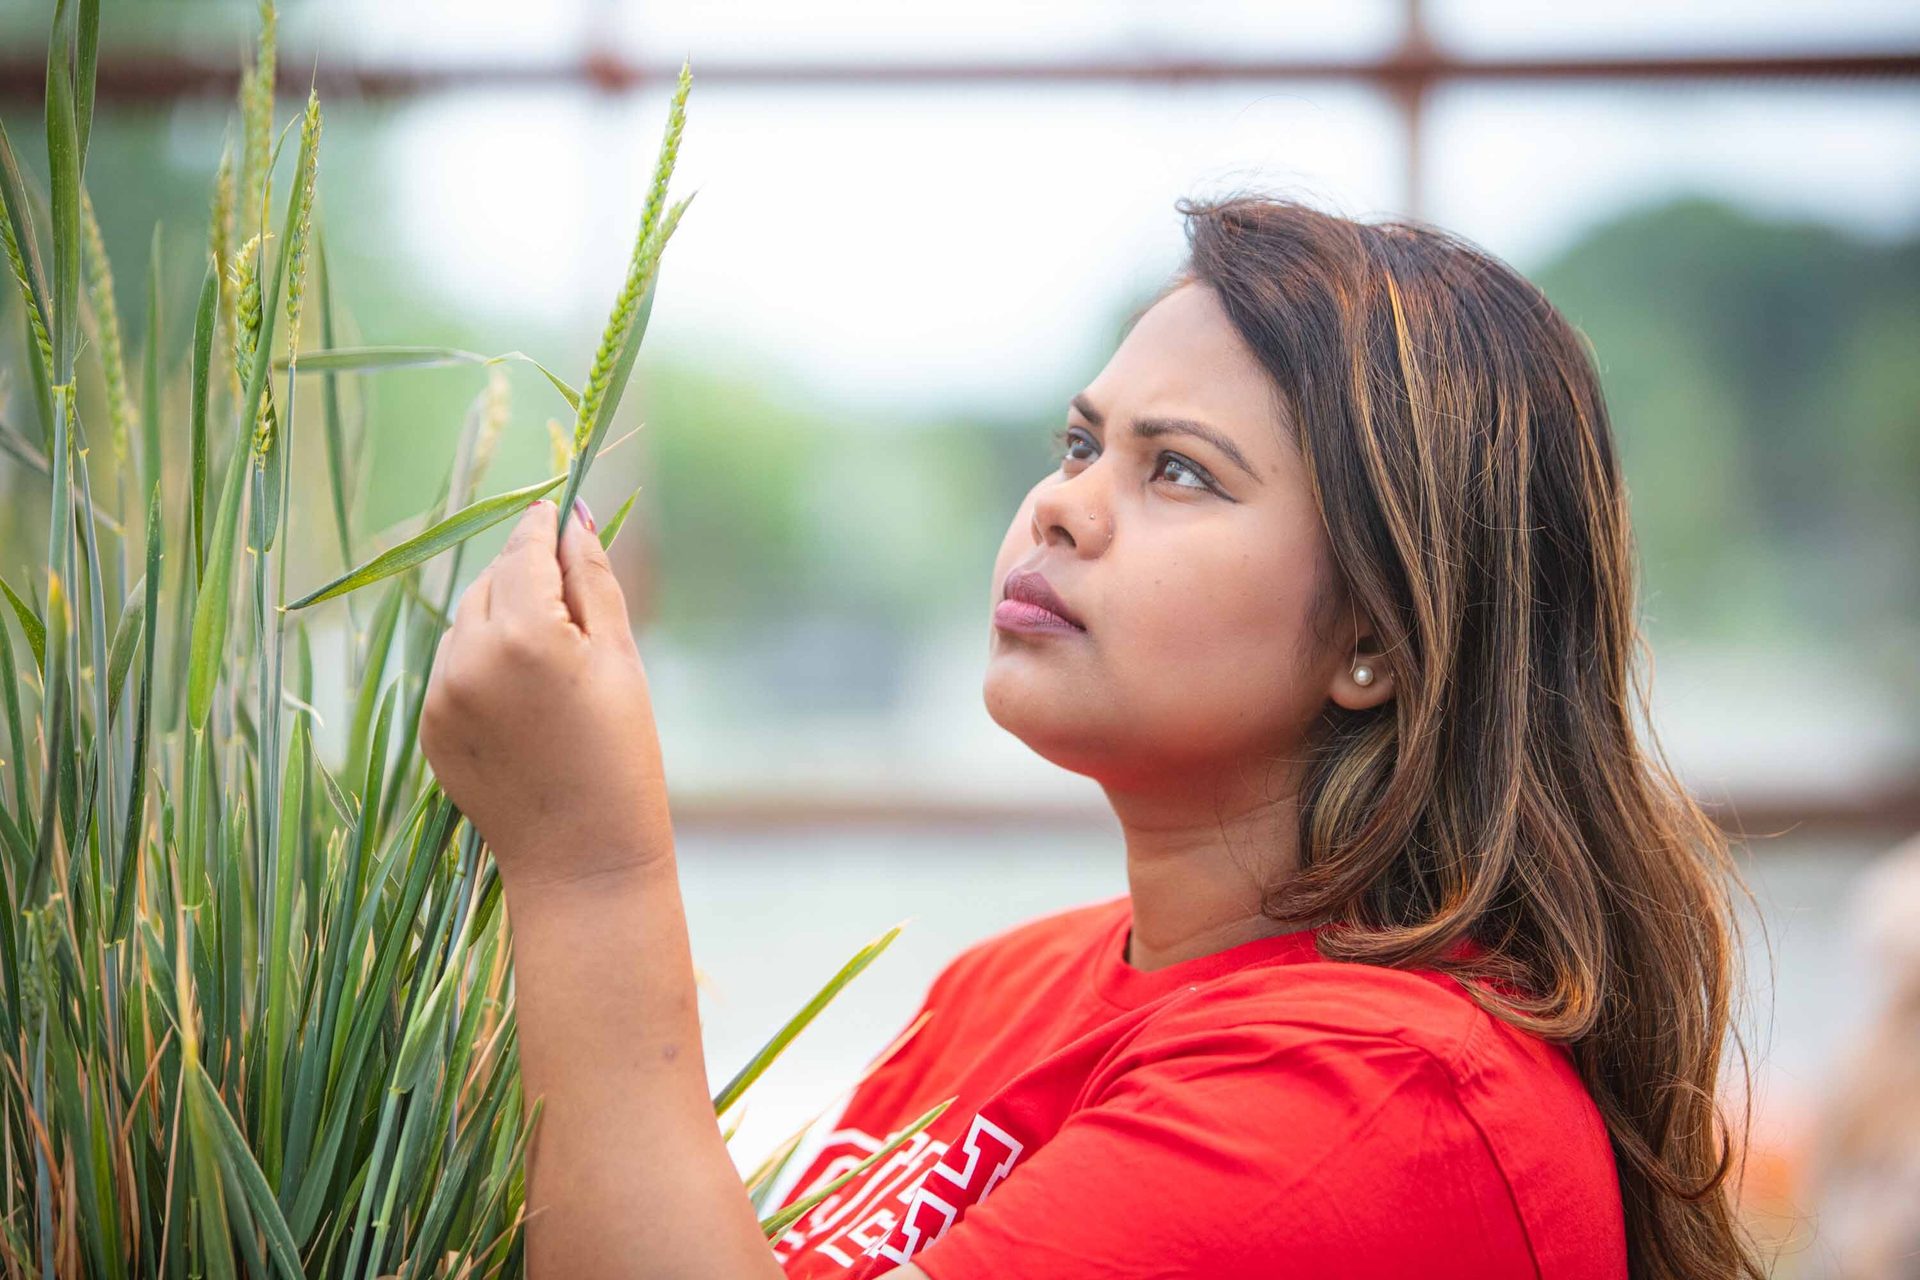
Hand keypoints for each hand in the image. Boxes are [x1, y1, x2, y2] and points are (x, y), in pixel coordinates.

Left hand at [420, 497, 671, 892]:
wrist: (584, 858)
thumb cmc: (622, 755)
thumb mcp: (620, 659)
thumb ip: (592, 579)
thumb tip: (569, 515)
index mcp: (524, 635)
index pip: (523, 552)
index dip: (541, 529)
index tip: (553, 513)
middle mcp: (468, 658)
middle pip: (489, 581)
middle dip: (524, 578)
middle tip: (571, 606)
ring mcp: (441, 695)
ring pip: (465, 622)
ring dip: (500, 619)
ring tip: (552, 663)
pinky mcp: (430, 727)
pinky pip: (453, 668)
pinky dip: (482, 663)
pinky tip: (526, 700)